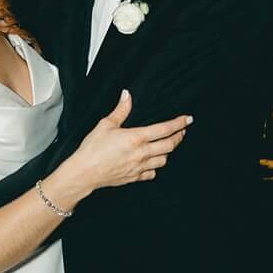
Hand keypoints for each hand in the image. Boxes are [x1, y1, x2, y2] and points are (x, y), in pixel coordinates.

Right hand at [65, 90, 191, 198]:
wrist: (84, 172)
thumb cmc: (92, 148)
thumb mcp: (105, 125)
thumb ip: (120, 110)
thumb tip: (127, 95)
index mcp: (136, 138)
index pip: (164, 129)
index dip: (178, 123)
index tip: (187, 119)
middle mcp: (142, 153)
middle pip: (169, 145)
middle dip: (179, 137)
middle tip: (182, 131)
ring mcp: (140, 167)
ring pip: (164, 160)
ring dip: (167, 151)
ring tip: (167, 145)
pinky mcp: (135, 177)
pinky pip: (152, 173)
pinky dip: (155, 166)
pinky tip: (151, 162)